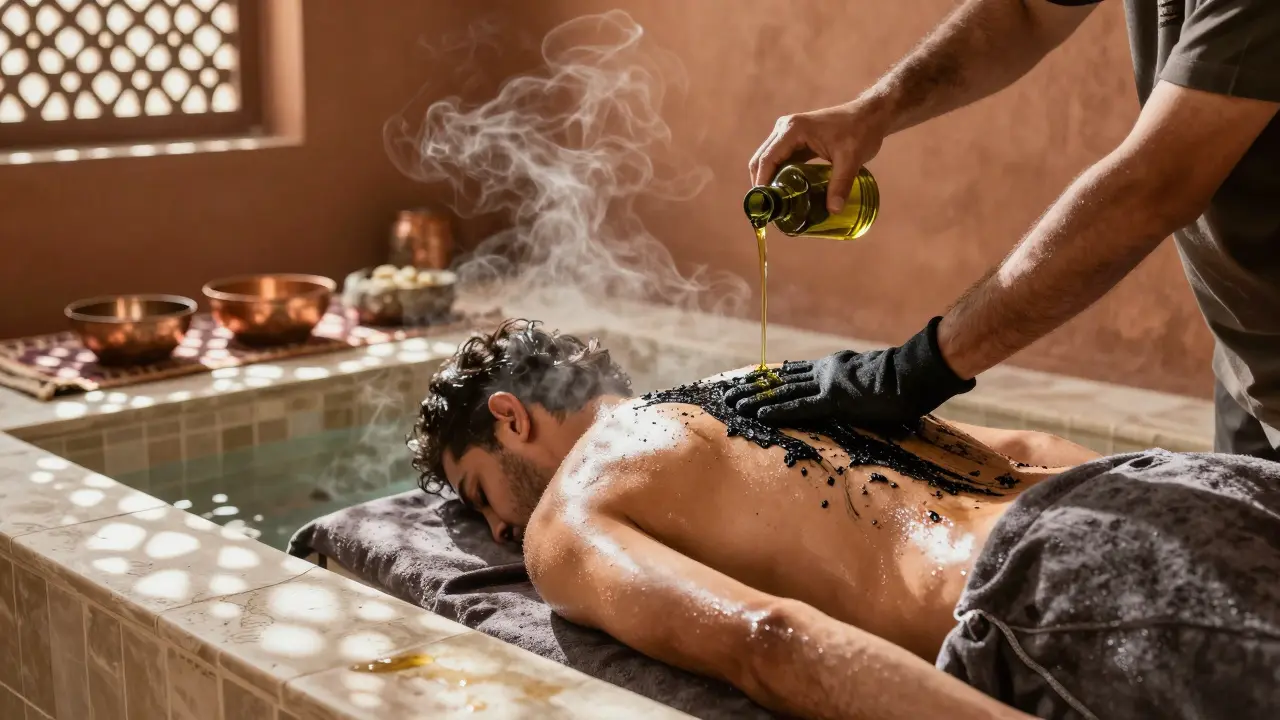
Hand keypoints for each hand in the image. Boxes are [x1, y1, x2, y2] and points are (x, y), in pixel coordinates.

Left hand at [722, 318, 975, 427]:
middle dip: (752, 386)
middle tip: (728, 392)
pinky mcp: (834, 399)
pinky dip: (776, 411)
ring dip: (755, 399)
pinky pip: (799, 407)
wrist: (918, 373)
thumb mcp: (878, 381)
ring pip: (783, 391)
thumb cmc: (908, 380)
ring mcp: (828, 384)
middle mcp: (826, 370)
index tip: (750, 381)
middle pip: (781, 379)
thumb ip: (865, 387)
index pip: (795, 372)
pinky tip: (757, 415)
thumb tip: (870, 399)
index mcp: (836, 366)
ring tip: (732, 405)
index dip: (770, 378)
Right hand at [749, 99, 891, 213]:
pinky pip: (779, 160)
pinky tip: (785, 193)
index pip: (767, 160)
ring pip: (768, 160)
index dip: (762, 184)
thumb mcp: (851, 159)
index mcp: (793, 130)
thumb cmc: (861, 131)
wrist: (870, 116)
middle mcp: (785, 128)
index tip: (764, 207)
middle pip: (761, 160)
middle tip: (769, 211)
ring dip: (768, 181)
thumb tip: (834, 210)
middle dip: (762, 185)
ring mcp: (788, 133)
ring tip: (775, 205)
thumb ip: (841, 184)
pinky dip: (778, 176)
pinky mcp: (794, 139)